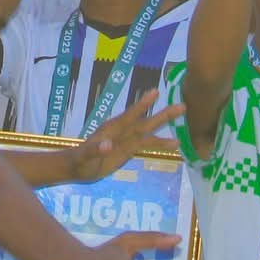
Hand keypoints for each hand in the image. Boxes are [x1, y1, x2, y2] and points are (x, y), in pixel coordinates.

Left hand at [69, 89, 184, 182]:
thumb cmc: (79, 161)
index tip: (155, 92)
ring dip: (165, 126)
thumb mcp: (84, 157)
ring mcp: (126, 140)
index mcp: (112, 129)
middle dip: (163, 114)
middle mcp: (122, 131)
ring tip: (183, 121)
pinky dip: (161, 143)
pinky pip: (147, 144)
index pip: (130, 115)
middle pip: (145, 122)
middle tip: (182, 106)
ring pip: (149, 132)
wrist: (76, 167)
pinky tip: (175, 143)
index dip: (142, 105)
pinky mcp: (128, 149)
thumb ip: (94, 150)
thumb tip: (107, 145)